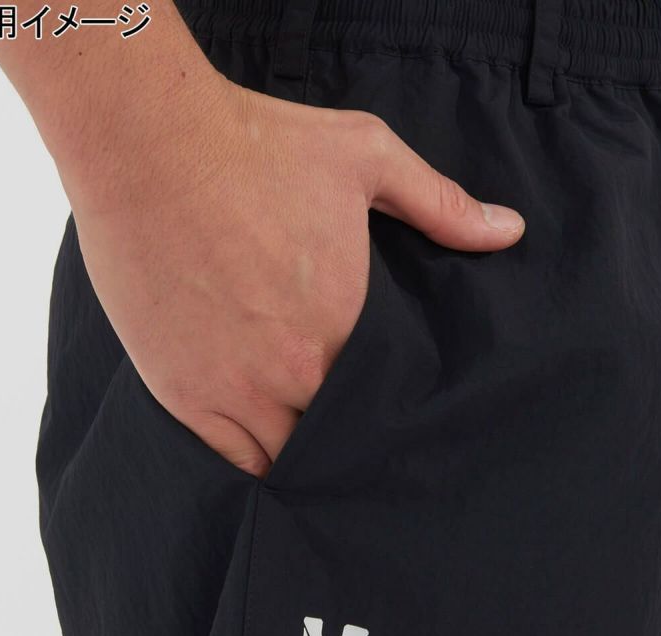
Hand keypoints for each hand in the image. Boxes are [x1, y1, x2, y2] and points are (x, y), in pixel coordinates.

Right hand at [66, 76, 524, 477]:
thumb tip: (510, 230)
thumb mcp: (366, 157)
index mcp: (347, 324)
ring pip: (288, 459)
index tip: (399, 419)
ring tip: (319, 458)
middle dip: (354, 442)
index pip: (387, 402)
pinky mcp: (183, 393)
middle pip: (340, 439)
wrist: (150, 145)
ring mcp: (236, 388)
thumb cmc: (256, 146)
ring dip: (306, 458)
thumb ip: (440, 204)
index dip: (393, 415)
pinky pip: (231, 460)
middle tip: (363, 445)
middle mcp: (296, 370)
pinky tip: (269, 461)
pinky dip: (254, 465)